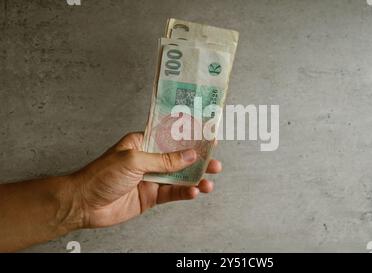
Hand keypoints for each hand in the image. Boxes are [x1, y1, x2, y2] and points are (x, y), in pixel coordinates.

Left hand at [69, 132, 221, 227]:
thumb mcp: (134, 161)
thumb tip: (189, 155)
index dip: (190, 137)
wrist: (84, 204)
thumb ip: (164, 160)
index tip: (208, 136)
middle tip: (214, 162)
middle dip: (198, 161)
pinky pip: (172, 193)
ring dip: (195, 179)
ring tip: (209, 182)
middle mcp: (149, 159)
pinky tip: (193, 192)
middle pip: (179, 158)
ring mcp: (151, 178)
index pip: (171, 137)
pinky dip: (184, 193)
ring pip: (179, 177)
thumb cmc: (100, 175)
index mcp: (143, 143)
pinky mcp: (151, 196)